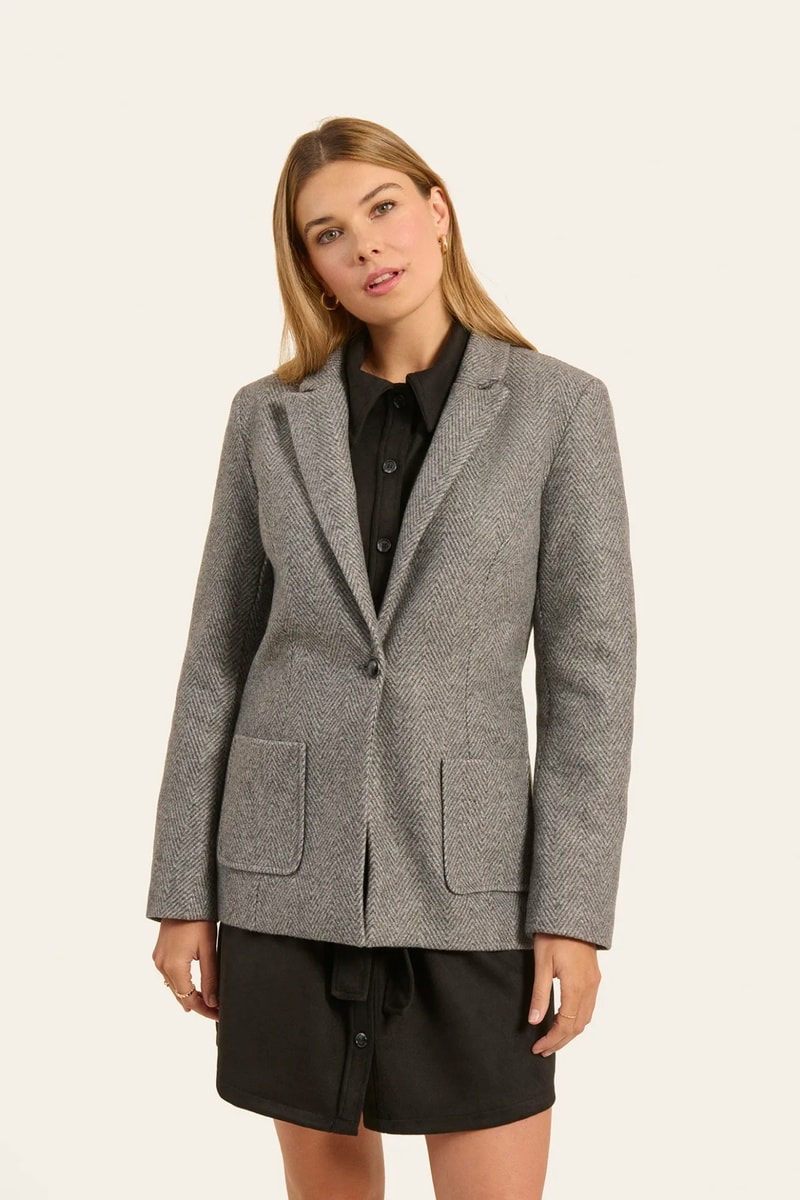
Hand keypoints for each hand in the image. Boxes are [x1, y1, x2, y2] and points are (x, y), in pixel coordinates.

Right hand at [152, 919, 219, 1020]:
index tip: (220, 1015)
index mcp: (174, 966)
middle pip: (180, 996)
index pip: (190, 999)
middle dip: (199, 1005)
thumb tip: (212, 1002)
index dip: (205, 1010)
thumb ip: (210, 978)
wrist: (182, 899)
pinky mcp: (159, 954)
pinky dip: (182, 984)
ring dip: (189, 995)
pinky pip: (169, 976)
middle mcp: (162, 965)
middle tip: (217, 1010)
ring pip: (174, 988)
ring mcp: (158, 959)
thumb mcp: (208, 949)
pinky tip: (194, 986)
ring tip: (209, 1000)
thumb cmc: (198, 919)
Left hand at [528, 933, 600, 1055]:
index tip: (537, 1048)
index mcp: (576, 987)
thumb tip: (534, 1021)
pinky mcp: (594, 976)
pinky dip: (577, 1019)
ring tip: (552, 1039)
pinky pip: (589, 1006)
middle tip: (542, 1050)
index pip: (565, 1026)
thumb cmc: (554, 934)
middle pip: (578, 1026)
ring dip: (570, 1032)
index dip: (552, 1040)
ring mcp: (594, 982)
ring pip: (586, 1018)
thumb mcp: (542, 963)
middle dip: (560, 1041)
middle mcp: (589, 988)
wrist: (572, 914)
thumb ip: (539, 994)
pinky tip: (564, 1019)